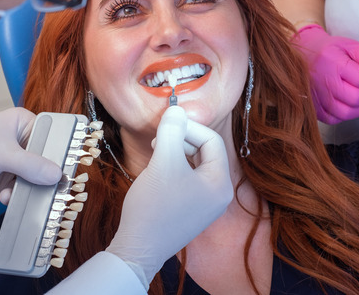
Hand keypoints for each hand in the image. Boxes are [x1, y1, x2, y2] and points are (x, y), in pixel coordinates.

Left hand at [0, 107, 61, 200]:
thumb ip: (29, 165)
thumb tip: (57, 175)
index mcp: (24, 124)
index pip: (54, 137)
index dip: (62, 154)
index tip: (68, 172)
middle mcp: (23, 143)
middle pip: (48, 162)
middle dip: (47, 177)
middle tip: (52, 190)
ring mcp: (15, 164)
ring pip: (37, 180)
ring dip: (31, 191)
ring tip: (20, 194)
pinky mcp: (6, 182)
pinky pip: (23, 192)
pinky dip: (19, 198)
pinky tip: (6, 198)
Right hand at [106, 106, 232, 288]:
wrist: (138, 249)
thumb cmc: (154, 206)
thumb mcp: (163, 162)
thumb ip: (172, 131)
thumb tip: (176, 109)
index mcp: (220, 183)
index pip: (212, 140)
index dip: (189, 127)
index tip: (166, 125)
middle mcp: (219, 195)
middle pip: (206, 152)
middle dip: (183, 139)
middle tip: (160, 138)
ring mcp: (206, 205)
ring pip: (195, 165)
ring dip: (177, 152)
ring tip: (156, 152)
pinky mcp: (192, 211)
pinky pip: (188, 180)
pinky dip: (174, 169)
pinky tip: (156, 170)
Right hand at [292, 24, 358, 123]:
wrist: (303, 55)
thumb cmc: (328, 51)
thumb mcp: (348, 45)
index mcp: (333, 63)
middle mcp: (324, 82)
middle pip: (356, 98)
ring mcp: (317, 98)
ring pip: (346, 113)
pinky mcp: (314, 108)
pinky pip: (334, 119)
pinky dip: (347, 115)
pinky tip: (351, 105)